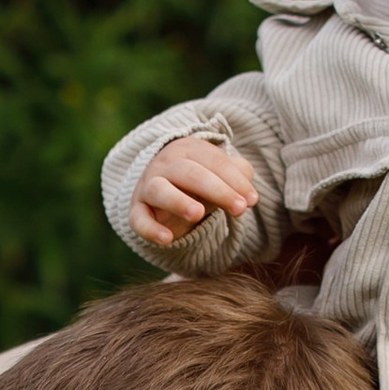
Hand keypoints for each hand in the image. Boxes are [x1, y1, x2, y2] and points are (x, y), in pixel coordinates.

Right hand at [130, 137, 258, 247]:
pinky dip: (150, 229)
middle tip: (240, 209)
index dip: (235, 181)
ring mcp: (148, 186)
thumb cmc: (199, 181)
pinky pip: (139, 219)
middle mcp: (165, 164)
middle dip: (218, 190)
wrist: (162, 189)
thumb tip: (249, 194)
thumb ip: (238, 177)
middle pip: (191, 173)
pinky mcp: (137, 210)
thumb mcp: (220, 174)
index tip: (252, 200)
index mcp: (188, 150)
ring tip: (197, 215)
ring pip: (160, 190)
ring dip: (178, 201)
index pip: (214, 162)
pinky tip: (167, 239)